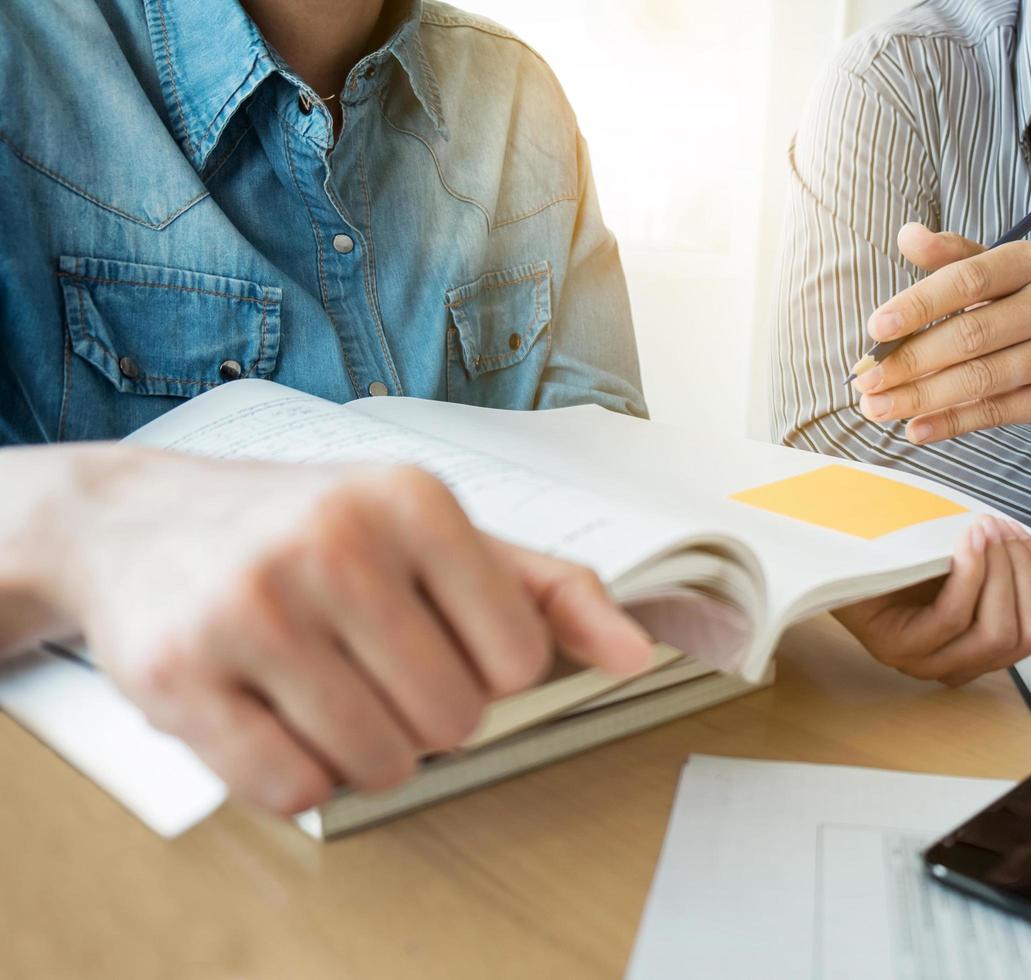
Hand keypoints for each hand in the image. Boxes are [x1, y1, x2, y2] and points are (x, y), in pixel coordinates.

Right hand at [37, 450, 651, 814]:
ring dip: (368, 752)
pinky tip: (279, 719)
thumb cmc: (307, 527)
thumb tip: (636, 652)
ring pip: (379, 762)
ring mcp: (253, 609)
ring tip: (331, 693)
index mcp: (414, 501)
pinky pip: (293, 789)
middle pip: (455, 719)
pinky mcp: (182, 676)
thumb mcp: (432, 530)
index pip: (520, 659)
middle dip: (429, 715)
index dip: (491, 671)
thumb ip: (546, 589)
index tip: (445, 641)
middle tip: (379, 669)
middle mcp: (334, 543)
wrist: (135, 520)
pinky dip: (301, 776)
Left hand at [833, 515, 1030, 685]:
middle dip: (1029, 574)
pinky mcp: (897, 647)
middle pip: (1030, 635)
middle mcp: (960, 663)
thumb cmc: (911, 553)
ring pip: (997, 632)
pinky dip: (970, 574)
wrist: (846, 544)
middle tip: (1008, 529)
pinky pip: (953, 619)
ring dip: (1002, 572)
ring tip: (987, 528)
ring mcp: (927, 661)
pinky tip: (968, 539)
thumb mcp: (984, 555)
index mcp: (986, 645)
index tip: (1029, 539)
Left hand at [853, 224, 1030, 442]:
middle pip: (970, 335)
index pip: (967, 279)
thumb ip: (953, 257)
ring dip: (921, 397)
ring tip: (877, 408)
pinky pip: (998, 412)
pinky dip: (952, 423)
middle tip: (864, 381)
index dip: (918, 304)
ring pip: (981, 379)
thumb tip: (907, 235)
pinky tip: (916, 429)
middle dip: (909, 361)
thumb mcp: (1001, 271)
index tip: (874, 328)